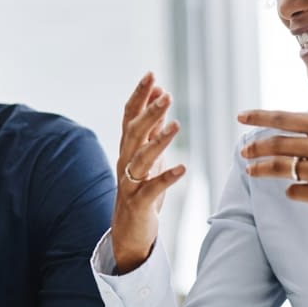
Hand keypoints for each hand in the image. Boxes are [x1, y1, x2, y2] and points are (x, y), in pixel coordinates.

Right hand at [111, 72, 186, 272]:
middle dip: (149, 112)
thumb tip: (160, 99)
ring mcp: (130, 183)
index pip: (130, 116)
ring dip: (158, 140)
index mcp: (127, 149)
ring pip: (141, 158)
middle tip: (166, 94)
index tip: (151, 75)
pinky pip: (152, 188)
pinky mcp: (139, 203)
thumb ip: (153, 129)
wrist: (128, 231)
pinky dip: (166, 177)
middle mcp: (125, 162)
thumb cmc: (141, 191)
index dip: (139, 96)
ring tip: (176, 124)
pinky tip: (182, 168)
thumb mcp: (148, 157)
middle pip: (133, 132)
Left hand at [237, 68, 307, 260]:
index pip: (286, 118)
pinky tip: (294, 190)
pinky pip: (295, 191)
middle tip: (244, 151)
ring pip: (281, 168)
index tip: (241, 117)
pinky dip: (292, 190)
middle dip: (255, 147)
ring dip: (262, 169)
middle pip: (277, 143)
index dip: (259, 117)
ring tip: (252, 170)